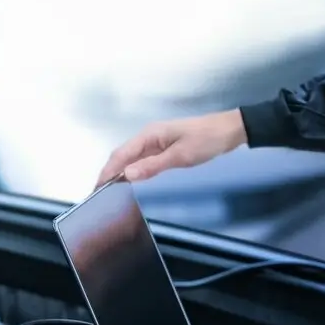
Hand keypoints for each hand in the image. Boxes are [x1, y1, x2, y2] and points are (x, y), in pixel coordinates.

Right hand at [95, 109, 247, 185]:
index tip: (97, 188)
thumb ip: (152, 166)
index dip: (107, 172)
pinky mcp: (163, 148)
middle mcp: (148, 137)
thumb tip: (127, 175)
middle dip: (108, 173)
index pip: (120, 154)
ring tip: (109, 190)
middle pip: (121, 155)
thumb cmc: (206, 139)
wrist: (228, 131)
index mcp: (149, 135)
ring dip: (119, 172)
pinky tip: (130, 181)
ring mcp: (155, 142)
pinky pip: (141, 159)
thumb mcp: (180, 156)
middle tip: (98, 193)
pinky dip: (132, 170)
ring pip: (130, 158)